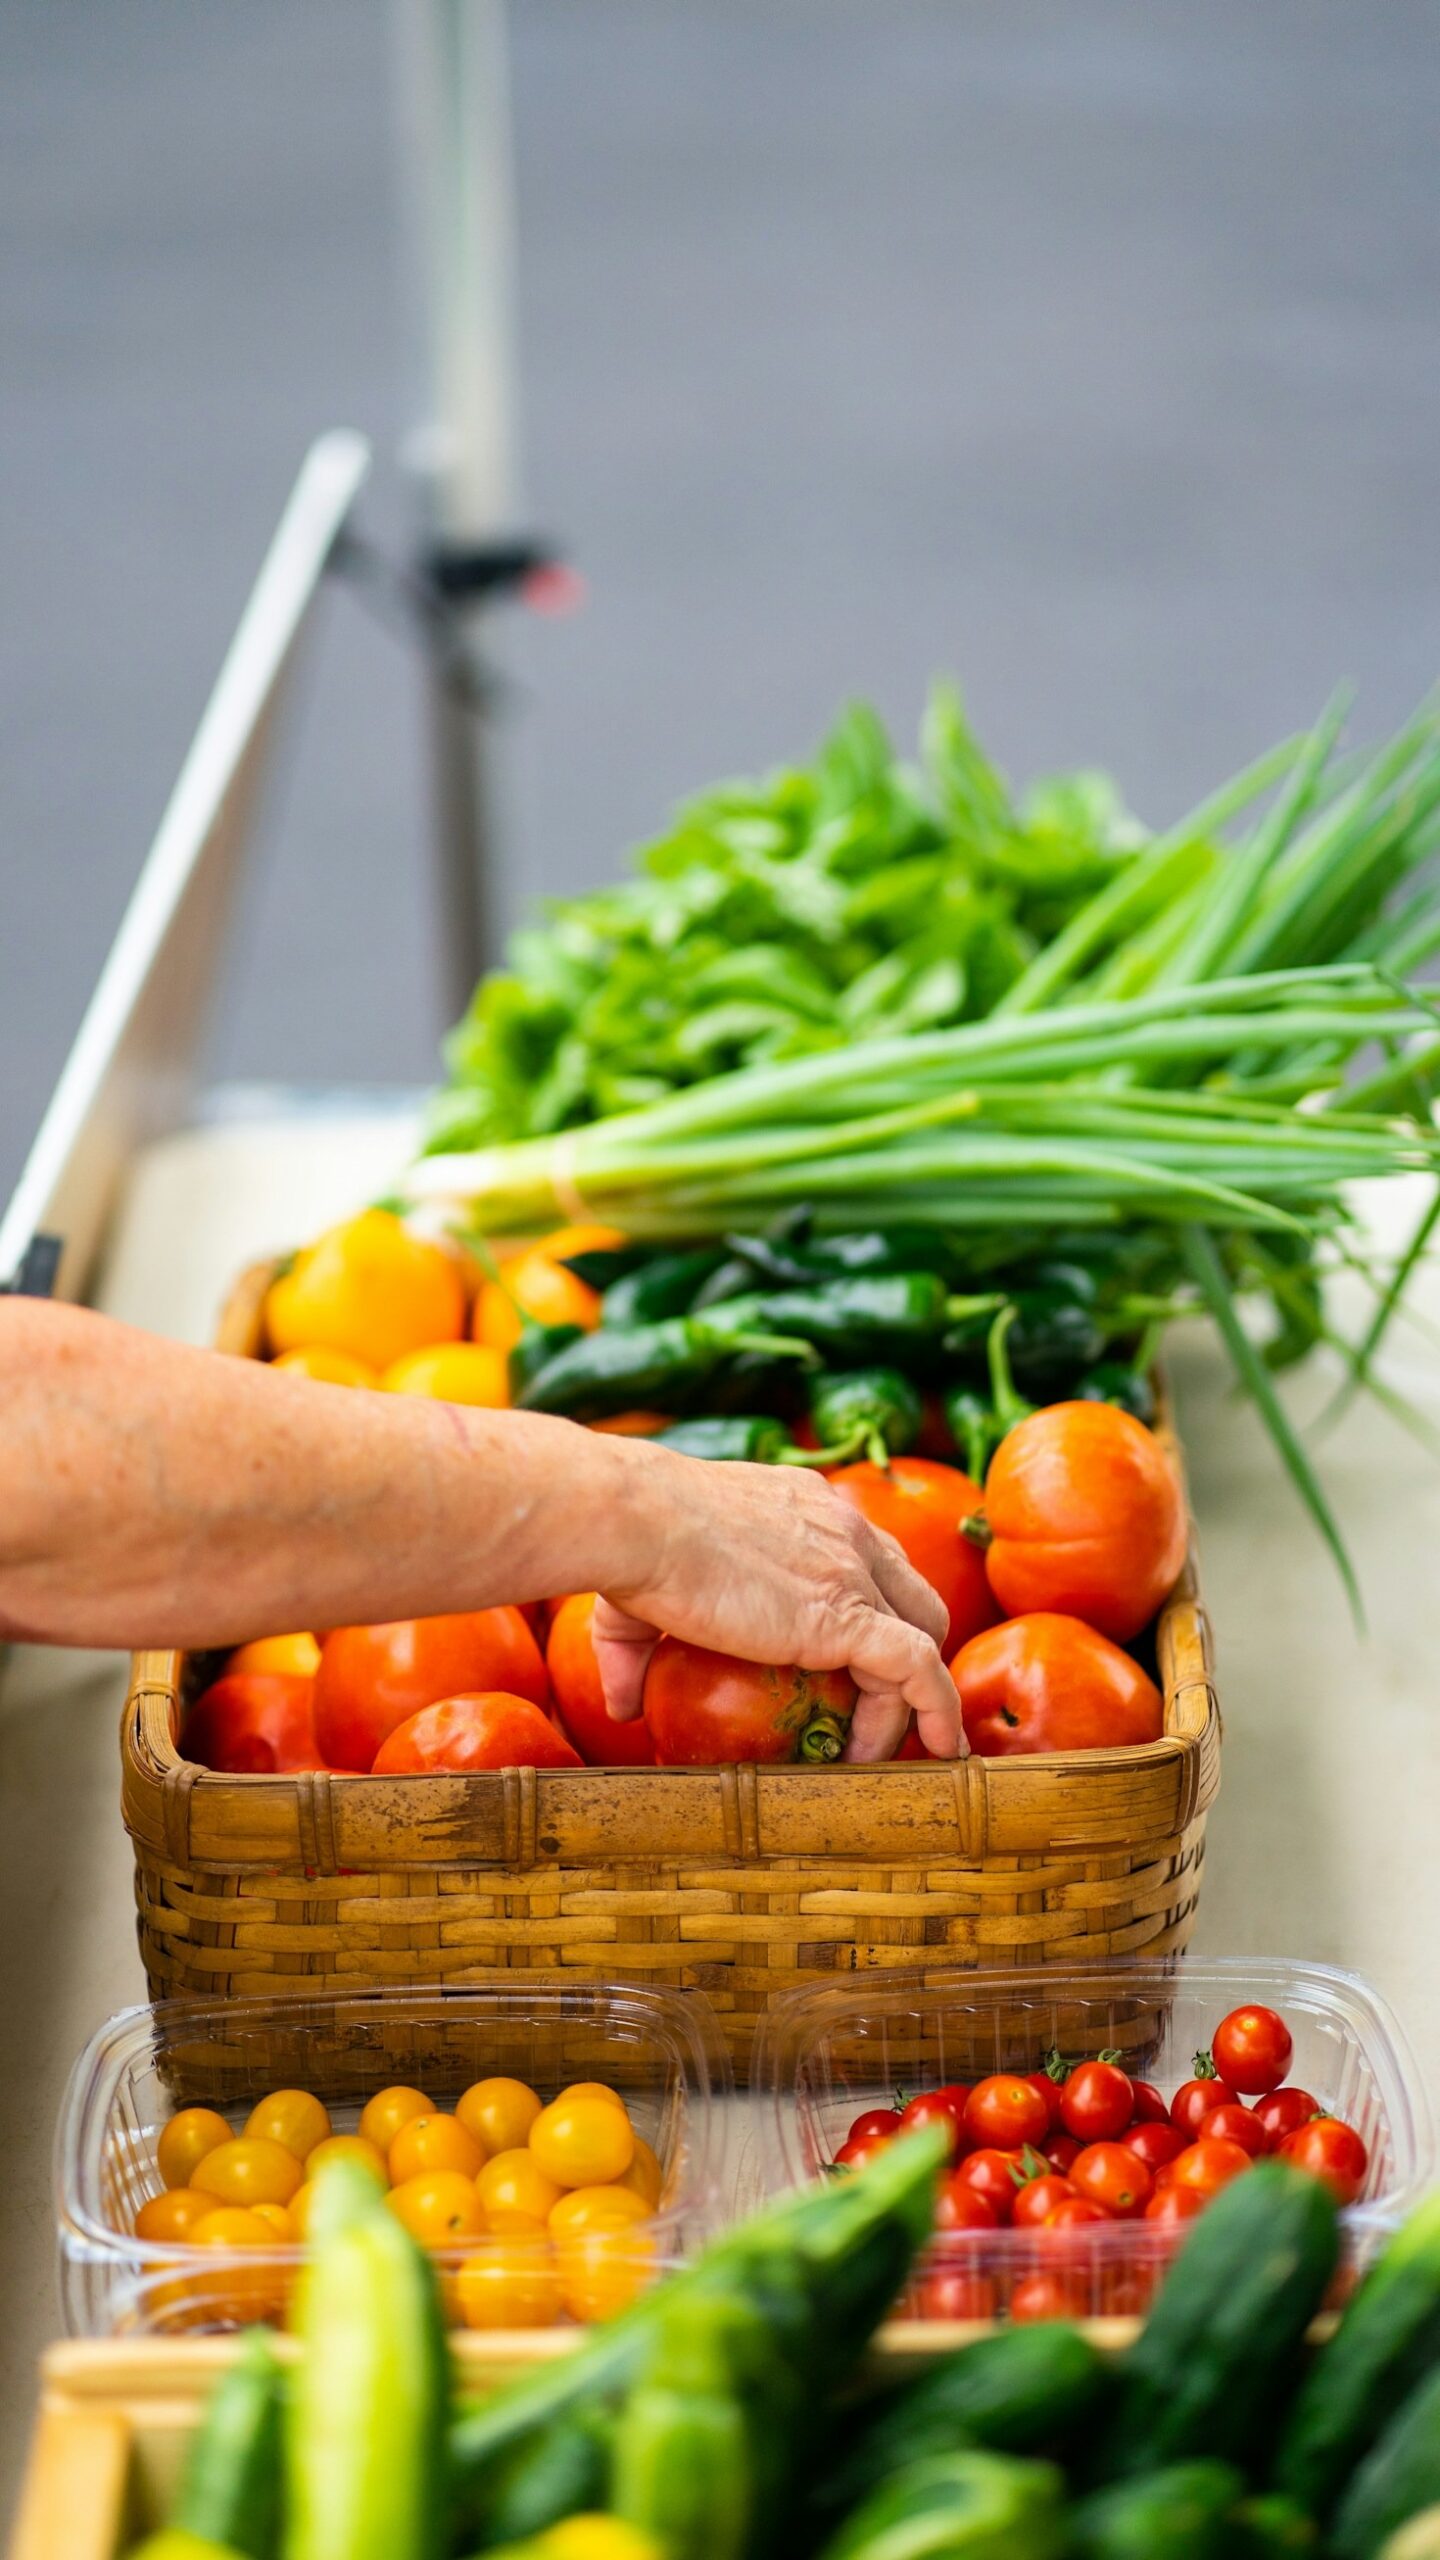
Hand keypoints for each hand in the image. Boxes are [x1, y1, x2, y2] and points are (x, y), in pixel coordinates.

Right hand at [591, 1447, 962, 1761]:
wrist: (637, 1522)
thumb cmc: (630, 1547)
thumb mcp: (639, 1597)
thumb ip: (637, 1651)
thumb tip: (621, 1706)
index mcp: (805, 1509)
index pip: (867, 1558)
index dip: (872, 1613)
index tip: (849, 1671)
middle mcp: (844, 1530)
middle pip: (910, 1595)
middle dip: (907, 1656)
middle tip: (871, 1715)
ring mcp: (853, 1570)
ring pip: (922, 1638)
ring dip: (912, 1701)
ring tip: (875, 1754)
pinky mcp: (848, 1615)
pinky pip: (919, 1669)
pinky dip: (938, 1711)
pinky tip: (940, 1749)